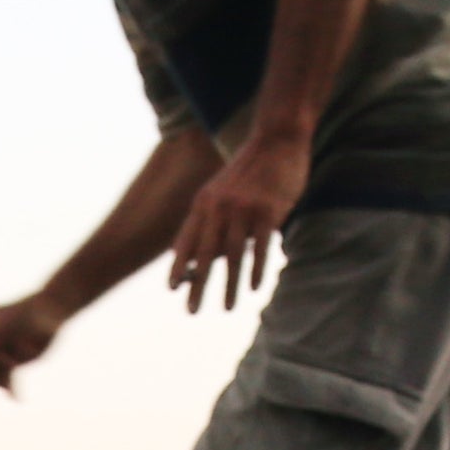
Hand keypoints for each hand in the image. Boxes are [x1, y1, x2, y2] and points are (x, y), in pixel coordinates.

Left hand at [168, 131, 308, 310]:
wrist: (277, 139)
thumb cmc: (252, 170)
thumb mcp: (224, 190)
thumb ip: (212, 219)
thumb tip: (204, 255)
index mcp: (204, 201)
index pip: (186, 239)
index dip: (178, 265)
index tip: (172, 288)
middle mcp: (219, 206)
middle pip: (204, 254)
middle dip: (197, 286)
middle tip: (191, 311)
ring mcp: (243, 208)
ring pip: (232, 256)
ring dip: (228, 286)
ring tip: (226, 308)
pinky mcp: (268, 210)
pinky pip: (259, 247)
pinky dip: (255, 270)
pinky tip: (252, 289)